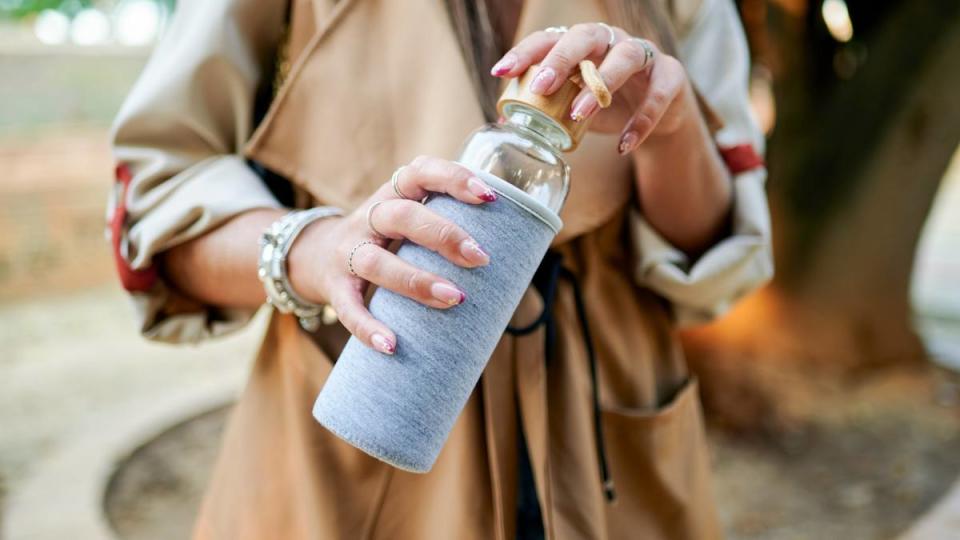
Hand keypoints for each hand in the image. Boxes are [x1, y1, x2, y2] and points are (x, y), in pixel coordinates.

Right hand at [286, 156, 496, 354]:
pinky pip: (348, 307)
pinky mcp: (335, 288)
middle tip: (481, 259)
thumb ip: (448, 227)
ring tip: (454, 298)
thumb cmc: (387, 240)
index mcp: (394, 194)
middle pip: (402, 217)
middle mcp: (369, 218)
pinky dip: (367, 326)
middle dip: (444, 236)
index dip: (453, 179)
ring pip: (375, 262)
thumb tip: (516, 256)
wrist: (315, 257)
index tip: (489, 197)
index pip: (420, 173)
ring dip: (415, 281)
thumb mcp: (410, 221)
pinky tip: (391, 345)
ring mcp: (348, 253)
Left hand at [490, 23, 695, 153]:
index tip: (501, 71)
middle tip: (542, 85)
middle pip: (586, 36)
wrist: (658, 118)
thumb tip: (503, 120)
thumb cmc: (608, 105)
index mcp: (582, 46)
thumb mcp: (574, 106)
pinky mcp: (670, 76)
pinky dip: (642, 120)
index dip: (525, 52)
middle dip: (561, 58)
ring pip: (624, 57)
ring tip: (579, 113)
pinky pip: (658, 94)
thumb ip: (545, 109)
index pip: (550, 39)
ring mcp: (643, 55)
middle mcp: (611, 41)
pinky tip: (625, 145)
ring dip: (600, 84)